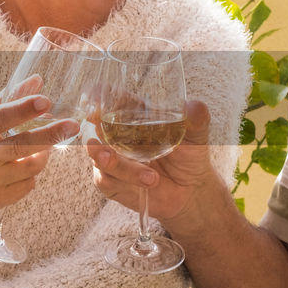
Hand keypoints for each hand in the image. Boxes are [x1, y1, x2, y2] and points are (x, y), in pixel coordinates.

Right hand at [0, 77, 78, 214]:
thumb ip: (7, 101)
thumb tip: (37, 80)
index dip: (23, 109)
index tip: (45, 100)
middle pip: (20, 146)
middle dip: (50, 135)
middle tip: (72, 126)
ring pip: (32, 167)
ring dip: (42, 155)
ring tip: (40, 149)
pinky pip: (29, 185)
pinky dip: (30, 175)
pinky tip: (18, 170)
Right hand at [84, 99, 216, 228]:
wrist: (190, 191)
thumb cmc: (189, 156)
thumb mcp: (195, 136)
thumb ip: (196, 120)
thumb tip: (195, 106)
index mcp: (132, 115)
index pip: (108, 99)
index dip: (97, 95)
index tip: (93, 97)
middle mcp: (115, 135)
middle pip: (93, 124)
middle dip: (92, 122)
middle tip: (95, 118)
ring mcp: (110, 158)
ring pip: (98, 154)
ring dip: (109, 158)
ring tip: (115, 157)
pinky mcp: (111, 182)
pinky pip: (106, 179)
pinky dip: (125, 178)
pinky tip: (148, 180)